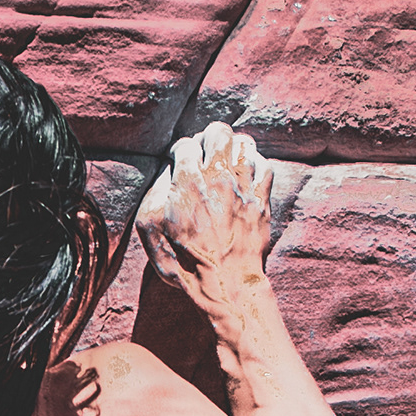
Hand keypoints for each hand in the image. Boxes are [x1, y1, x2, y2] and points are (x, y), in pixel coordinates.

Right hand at [136, 120, 277, 300]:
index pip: (185, 144)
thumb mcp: (149, 227)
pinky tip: (248, 172)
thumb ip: (154, 192)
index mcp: (188, 181)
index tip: (180, 161)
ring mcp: (243, 187)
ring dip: (234, 147)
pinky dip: (256, 164)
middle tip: (205, 151)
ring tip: (228, 156)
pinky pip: (265, 167)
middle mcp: (217, 177)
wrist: (224, 283)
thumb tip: (168, 173)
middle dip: (209, 137)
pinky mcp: (261, 201)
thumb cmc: (183, 259)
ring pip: (245, 144)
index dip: (180, 151)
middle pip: (218, 133)